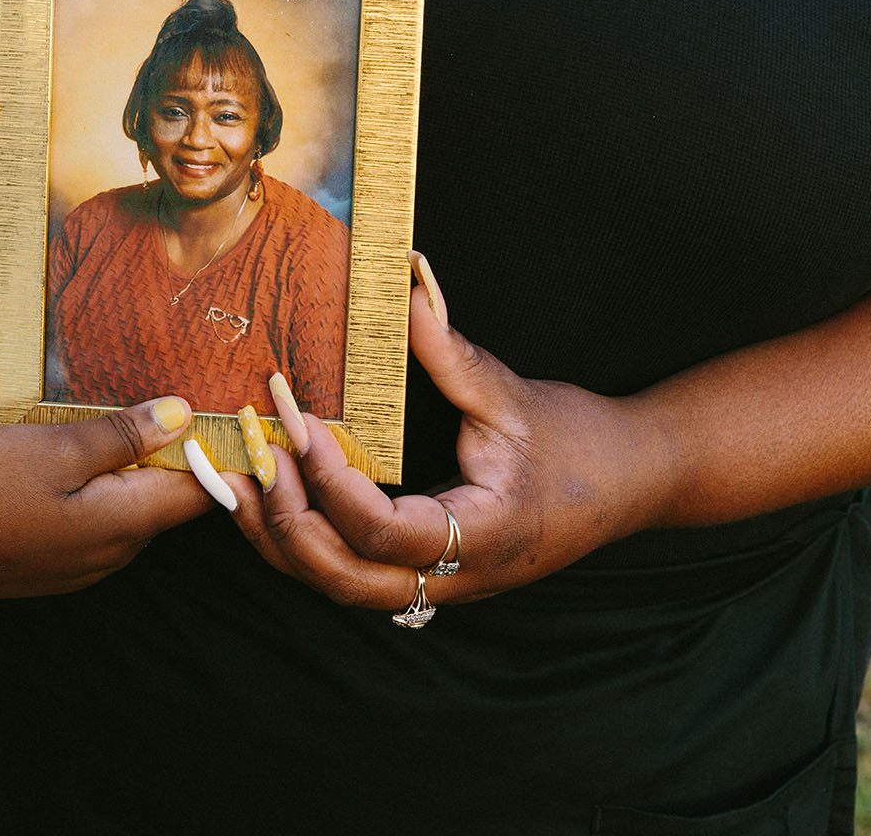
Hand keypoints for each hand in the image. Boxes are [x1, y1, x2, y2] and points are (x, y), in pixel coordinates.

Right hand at [0, 396, 210, 597]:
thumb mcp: (56, 446)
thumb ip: (124, 434)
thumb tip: (184, 414)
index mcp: (121, 524)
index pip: (198, 492)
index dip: (217, 453)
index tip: (226, 413)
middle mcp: (109, 555)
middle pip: (164, 501)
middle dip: (174, 457)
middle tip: (175, 402)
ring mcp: (76, 566)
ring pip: (125, 510)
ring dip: (131, 471)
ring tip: (123, 422)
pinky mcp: (46, 566)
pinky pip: (91, 523)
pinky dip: (97, 490)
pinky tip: (71, 458)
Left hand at [225, 254, 675, 609]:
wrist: (636, 481)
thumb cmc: (583, 439)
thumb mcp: (515, 394)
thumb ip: (451, 349)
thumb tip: (403, 283)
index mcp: (482, 535)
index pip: (381, 532)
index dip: (327, 484)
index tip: (294, 426)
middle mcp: (456, 578)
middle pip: (343, 580)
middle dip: (284, 525)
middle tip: (247, 462)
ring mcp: (441, 587)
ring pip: (339, 587)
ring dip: (282, 540)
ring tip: (234, 485)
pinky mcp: (428, 576)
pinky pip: (352, 573)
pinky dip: (306, 541)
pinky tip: (271, 499)